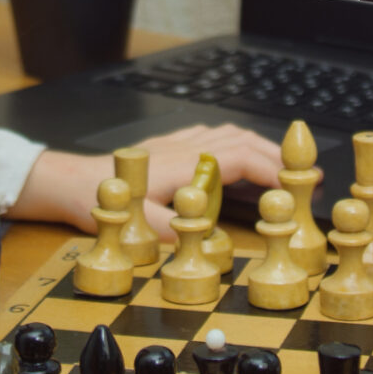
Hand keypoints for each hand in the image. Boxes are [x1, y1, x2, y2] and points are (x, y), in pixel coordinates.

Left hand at [8, 123, 284, 238]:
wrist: (72, 180)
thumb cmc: (104, 200)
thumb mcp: (137, 223)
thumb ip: (172, 230)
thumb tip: (205, 240)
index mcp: (185, 163)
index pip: (239, 158)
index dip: (270, 168)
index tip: (295, 181)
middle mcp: (185, 147)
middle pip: (240, 139)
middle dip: (273, 154)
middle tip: (300, 174)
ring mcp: (176, 142)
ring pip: (228, 133)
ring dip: (256, 145)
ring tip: (278, 166)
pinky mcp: (168, 145)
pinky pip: (211, 134)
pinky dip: (234, 141)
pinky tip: (236, 152)